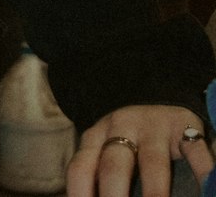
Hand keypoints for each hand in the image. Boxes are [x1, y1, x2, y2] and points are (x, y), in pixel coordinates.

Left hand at [67, 105, 213, 195]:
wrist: (157, 97)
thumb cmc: (128, 141)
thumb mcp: (105, 151)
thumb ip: (97, 177)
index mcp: (96, 137)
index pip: (80, 168)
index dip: (81, 194)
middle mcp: (121, 128)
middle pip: (114, 166)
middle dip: (114, 196)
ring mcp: (154, 127)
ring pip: (152, 162)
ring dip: (154, 192)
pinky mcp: (184, 126)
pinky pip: (194, 149)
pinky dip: (201, 170)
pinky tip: (205, 187)